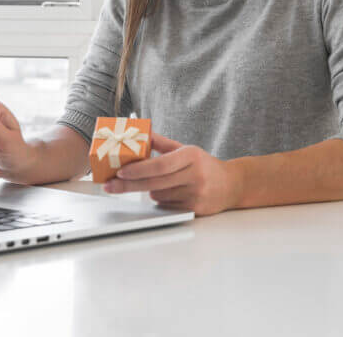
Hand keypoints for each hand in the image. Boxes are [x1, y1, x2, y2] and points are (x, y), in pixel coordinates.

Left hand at [103, 131, 243, 215]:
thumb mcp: (187, 150)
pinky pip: (167, 206)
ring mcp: (196, 193)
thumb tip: (141, 133)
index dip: (138, 169)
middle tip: (110, 186)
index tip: (120, 172)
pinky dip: (162, 200)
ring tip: (161, 184)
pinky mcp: (195, 209)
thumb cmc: (205, 165)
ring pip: (158, 195)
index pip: (160, 164)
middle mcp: (195, 175)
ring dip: (151, 191)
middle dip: (129, 185)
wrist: (232, 184)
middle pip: (154, 182)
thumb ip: (162, 144)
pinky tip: (173, 193)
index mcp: (191, 156)